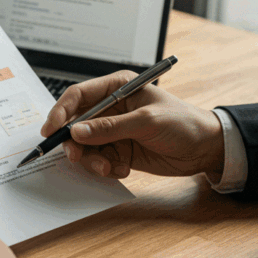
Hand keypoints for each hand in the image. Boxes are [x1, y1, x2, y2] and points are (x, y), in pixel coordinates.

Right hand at [42, 70, 224, 179]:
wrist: (206, 149)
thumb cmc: (183, 123)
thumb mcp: (146, 121)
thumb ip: (109, 127)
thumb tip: (77, 132)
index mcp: (117, 88)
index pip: (78, 96)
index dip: (61, 111)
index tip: (52, 130)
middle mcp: (111, 108)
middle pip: (75, 123)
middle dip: (74, 142)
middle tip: (76, 156)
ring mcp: (113, 130)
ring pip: (84, 146)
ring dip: (92, 159)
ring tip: (108, 168)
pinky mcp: (118, 150)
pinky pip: (98, 160)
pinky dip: (105, 168)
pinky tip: (122, 169)